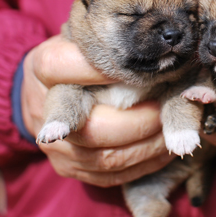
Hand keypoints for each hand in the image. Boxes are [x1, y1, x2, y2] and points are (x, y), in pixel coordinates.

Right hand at [22, 35, 174, 186]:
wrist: (44, 91)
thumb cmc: (77, 58)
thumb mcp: (85, 41)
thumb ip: (108, 44)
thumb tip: (155, 49)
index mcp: (44, 68)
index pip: (65, 68)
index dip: (101, 71)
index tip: (138, 68)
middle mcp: (43, 110)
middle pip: (94, 128)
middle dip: (140, 121)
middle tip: (166, 108)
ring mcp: (56, 146)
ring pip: (109, 158)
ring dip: (149, 146)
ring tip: (172, 128)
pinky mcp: (70, 169)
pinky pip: (112, 175)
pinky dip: (145, 163)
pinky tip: (163, 146)